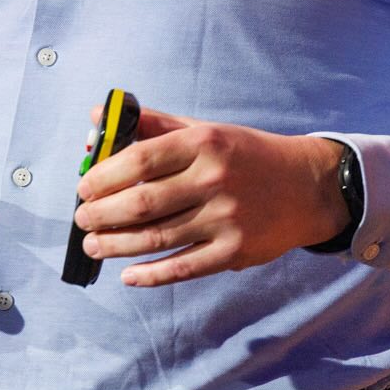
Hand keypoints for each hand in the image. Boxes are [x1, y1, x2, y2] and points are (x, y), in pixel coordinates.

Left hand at [73, 106, 347, 287]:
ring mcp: (226, 218)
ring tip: (94, 245)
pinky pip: (184, 267)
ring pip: (157, 238)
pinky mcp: (236, 252)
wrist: (307, 186)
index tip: (83, 189)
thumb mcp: (205, 131)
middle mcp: (213, 180)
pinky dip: (152, 275)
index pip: (139, 161)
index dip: (103, 178)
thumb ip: (153, 124)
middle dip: (102, 216)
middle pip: (142, 203)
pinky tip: (129, 276)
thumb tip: (99, 113)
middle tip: (82, 221)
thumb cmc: (245, 155)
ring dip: (117, 246)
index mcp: (203, 144)